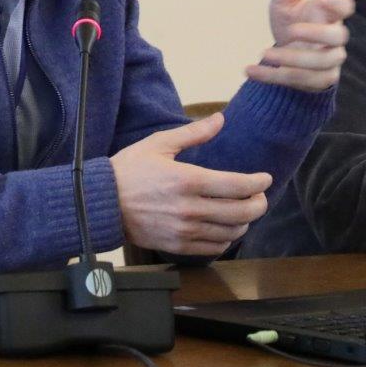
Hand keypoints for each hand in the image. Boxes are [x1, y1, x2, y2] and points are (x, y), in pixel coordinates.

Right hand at [110, 113, 271, 255]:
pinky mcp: (176, 246)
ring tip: (245, 212)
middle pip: (241, 213)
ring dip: (245, 223)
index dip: (258, 183)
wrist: (100, 203)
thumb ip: (194, 132)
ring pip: (230, 233)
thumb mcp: (160, 143)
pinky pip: (213, 248)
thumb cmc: (129, 170)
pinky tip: (225, 229)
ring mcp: (184, 230)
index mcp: (188, 180)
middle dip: (259, 204)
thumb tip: (221, 118)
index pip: (237, 185)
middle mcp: (190, 208)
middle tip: (260, 197)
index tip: (265, 178)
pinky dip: (226, 240)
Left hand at [245, 0, 354, 91]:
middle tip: (290, 32)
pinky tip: (249, 70)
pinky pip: (301, 82)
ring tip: (265, 53)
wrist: (284, 54)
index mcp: (328, 13)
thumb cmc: (290, 20)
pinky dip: (273, 77)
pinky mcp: (317, 81)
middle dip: (316, 36)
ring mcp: (328, 62)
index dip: (338, 4)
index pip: (345, 6)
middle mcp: (333, 38)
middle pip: (339, 38)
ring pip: (320, 64)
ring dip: (292, 61)